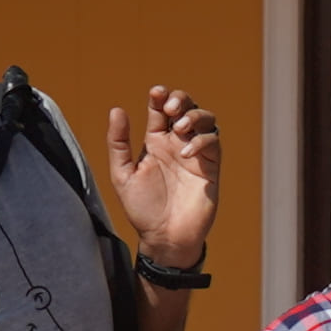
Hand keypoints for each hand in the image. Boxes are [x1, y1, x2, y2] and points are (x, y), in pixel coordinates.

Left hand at [106, 84, 221, 273]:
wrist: (165, 237)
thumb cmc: (142, 209)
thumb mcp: (123, 174)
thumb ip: (118, 143)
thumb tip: (117, 109)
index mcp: (156, 142)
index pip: (160, 109)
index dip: (160, 96)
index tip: (156, 93)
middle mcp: (177, 143)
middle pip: (186, 107)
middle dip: (180, 99)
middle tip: (170, 107)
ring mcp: (195, 154)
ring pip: (205, 119)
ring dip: (195, 115)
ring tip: (180, 127)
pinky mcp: (210, 167)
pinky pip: (213, 142)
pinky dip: (201, 141)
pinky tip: (186, 154)